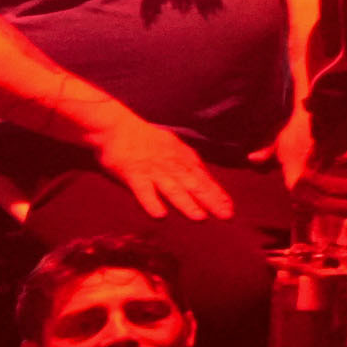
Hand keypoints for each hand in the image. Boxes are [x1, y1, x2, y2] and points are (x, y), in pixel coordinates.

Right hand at [87, 114, 237, 227]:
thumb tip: (208, 179)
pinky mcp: (132, 174)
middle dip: (210, 201)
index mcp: (182, 159)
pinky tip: (160, 215)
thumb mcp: (174, 149)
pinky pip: (142, 190)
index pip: (204, 179)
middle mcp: (171, 166)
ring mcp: (152, 170)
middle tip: (226, 216)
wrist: (117, 128)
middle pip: (193, 185)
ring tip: (199, 218)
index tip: (230, 209)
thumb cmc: (147, 142)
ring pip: (172, 189)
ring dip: (186, 204)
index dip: (217, 194)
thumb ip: (190, 166)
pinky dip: (151, 202)